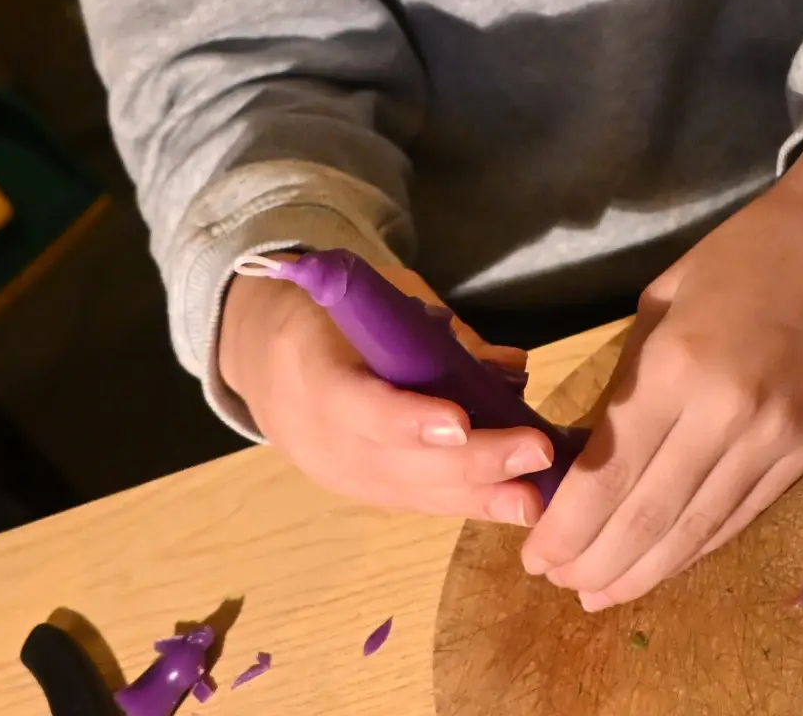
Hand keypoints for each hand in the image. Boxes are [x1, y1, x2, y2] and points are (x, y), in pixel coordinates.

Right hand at [218, 260, 554, 525]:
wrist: (265, 359)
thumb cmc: (333, 316)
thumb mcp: (374, 298)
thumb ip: (435, 333)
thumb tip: (509, 365)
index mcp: (313, 369)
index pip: (356, 404)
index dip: (406, 419)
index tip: (461, 424)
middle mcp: (319, 435)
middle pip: (396, 461)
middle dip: (472, 463)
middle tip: (536, 453)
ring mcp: (337, 473)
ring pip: (410, 493)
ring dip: (479, 496)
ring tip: (537, 496)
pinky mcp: (360, 494)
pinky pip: (415, 503)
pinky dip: (466, 503)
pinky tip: (514, 504)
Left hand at [520, 118, 802, 609]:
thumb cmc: (746, 251)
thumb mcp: (663, 299)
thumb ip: (628, 382)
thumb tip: (589, 455)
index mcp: (676, 367)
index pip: (608, 474)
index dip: (566, 527)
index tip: (533, 556)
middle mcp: (726, 415)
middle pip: (648, 516)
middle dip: (595, 560)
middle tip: (556, 582)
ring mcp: (776, 440)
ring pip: (697, 530)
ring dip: (643, 571)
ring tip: (599, 593)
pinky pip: (742, 514)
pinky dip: (698, 547)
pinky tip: (664, 564)